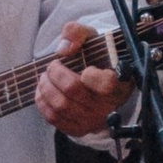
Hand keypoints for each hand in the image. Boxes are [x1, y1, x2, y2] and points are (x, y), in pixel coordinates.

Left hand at [36, 20, 131, 137]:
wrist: (97, 78)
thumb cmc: (96, 58)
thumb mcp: (90, 38)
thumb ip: (77, 33)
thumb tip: (64, 49)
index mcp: (119, 83)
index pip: (106, 84)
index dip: (90, 75)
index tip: (84, 68)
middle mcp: (108, 106)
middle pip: (73, 90)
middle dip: (55, 74)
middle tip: (52, 67)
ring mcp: (93, 120)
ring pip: (61, 105)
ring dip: (46, 88)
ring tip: (44, 78)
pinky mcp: (79, 129)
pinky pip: (54, 119)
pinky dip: (43, 103)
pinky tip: (44, 92)